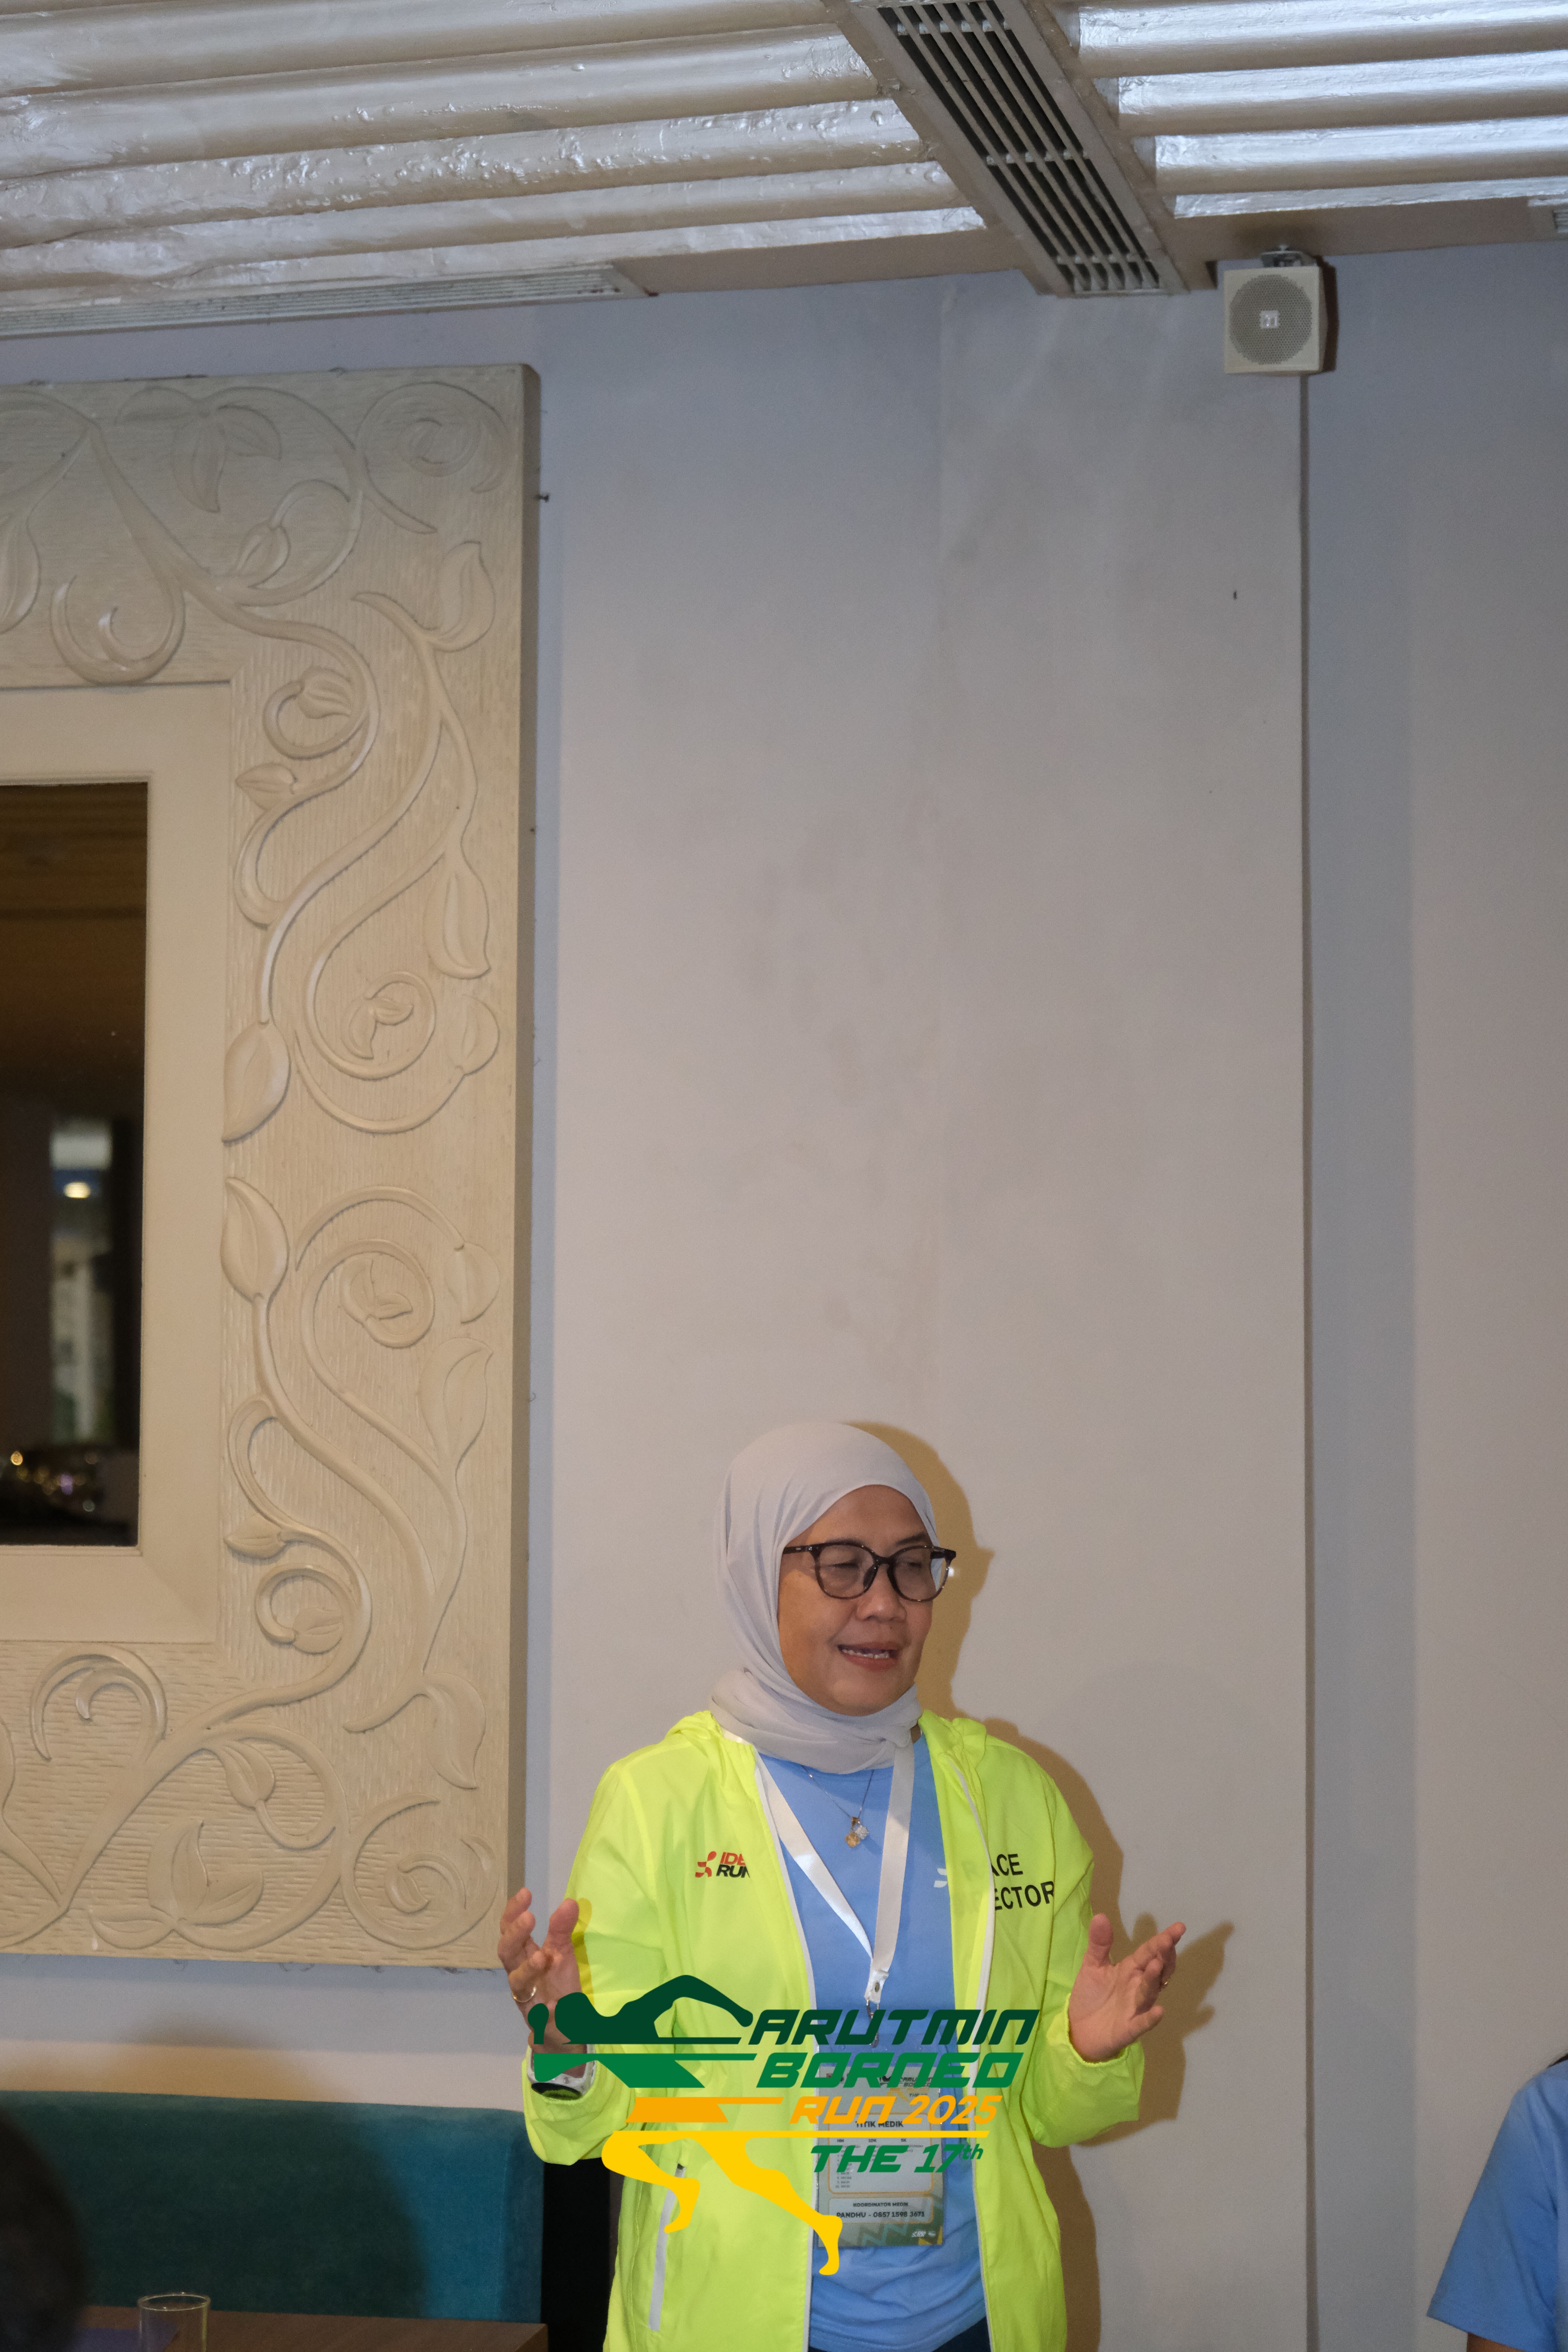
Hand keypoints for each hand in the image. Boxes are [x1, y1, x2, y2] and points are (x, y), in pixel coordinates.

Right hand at [498, 1885, 583, 2051]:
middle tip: (528, 1916)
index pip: (510, 1928)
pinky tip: (549, 1991)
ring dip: (527, 1967)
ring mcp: (525, 1993)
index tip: (525, 1892)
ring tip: (541, 1956)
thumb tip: (570, 1901)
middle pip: (506, 1950)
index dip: (513, 1911)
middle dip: (515, 1934)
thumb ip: (562, 1929)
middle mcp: (519, 1971)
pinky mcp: (535, 2014)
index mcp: (524, 1952)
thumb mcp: (563, 1953)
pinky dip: (543, 2000)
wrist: (561, 2025)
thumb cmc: (558, 1984)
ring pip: (515, 1978)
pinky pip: (533, 2005)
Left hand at [1067, 1914, 1184, 2062]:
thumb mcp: (1092, 1966)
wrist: (1079, 2030)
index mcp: (1130, 1969)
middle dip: (1163, 1955)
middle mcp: (1138, 1987)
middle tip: (1168, 1941)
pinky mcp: (1129, 2028)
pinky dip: (1151, 2018)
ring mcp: (1136, 2008)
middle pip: (1156, 1969)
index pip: (1149, 1951)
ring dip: (1153, 1979)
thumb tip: (1100, 1915)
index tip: (1179, 1927)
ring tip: (1155, 1964)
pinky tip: (1159, 2011)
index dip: (1163, 1940)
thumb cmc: (1091, 1996)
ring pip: (1149, 1992)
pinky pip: (1142, 2023)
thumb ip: (1099, 1943)